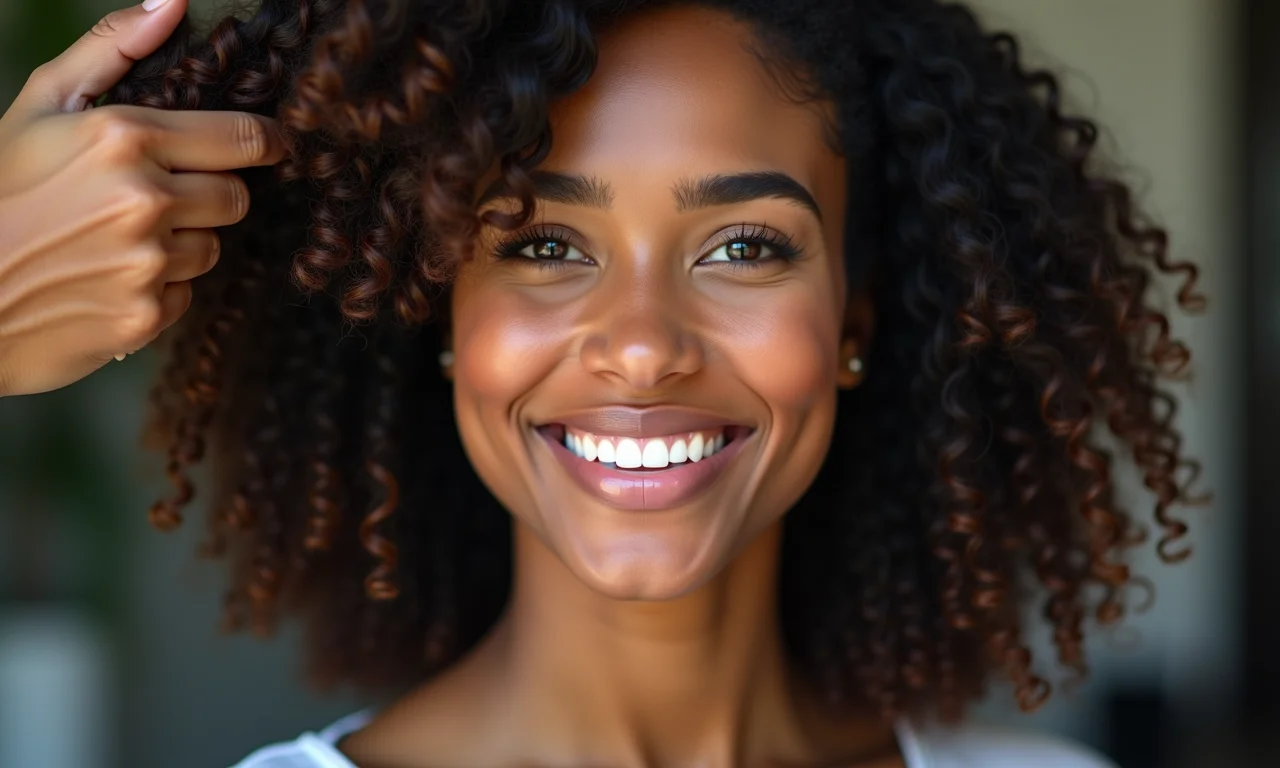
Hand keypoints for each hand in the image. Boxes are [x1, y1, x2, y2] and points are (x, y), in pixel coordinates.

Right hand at [0, 0, 285, 396]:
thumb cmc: (2, 189)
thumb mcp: (43, 106)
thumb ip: (111, 49)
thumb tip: (174, 4)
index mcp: (124, 139)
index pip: (243, 139)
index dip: (266, 142)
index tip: (271, 145)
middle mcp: (144, 201)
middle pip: (235, 197)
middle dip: (209, 193)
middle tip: (161, 196)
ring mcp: (146, 262)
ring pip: (212, 247)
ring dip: (182, 242)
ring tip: (121, 237)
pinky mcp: (145, 315)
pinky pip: (185, 293)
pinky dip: (157, 287)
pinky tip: (109, 275)